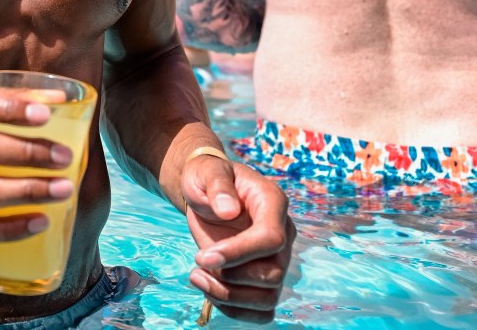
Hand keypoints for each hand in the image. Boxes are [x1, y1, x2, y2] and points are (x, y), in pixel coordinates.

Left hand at [183, 157, 294, 322]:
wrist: (208, 191)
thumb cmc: (208, 177)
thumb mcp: (207, 171)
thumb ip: (217, 185)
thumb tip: (228, 211)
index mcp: (273, 202)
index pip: (270, 238)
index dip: (239, 253)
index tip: (203, 257)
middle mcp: (283, 233)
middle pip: (273, 273)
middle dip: (231, 275)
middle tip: (197, 262)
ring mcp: (276, 259)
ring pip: (269, 298)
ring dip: (230, 297)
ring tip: (198, 277)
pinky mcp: (264, 278)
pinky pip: (262, 310)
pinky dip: (234, 309)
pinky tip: (209, 289)